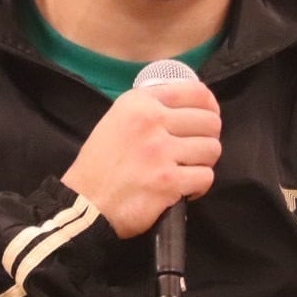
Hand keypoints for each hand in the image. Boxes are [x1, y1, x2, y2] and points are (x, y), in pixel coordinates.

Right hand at [62, 81, 221, 238]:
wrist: (84, 203)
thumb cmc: (100, 164)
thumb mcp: (117, 120)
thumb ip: (149, 110)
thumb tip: (188, 109)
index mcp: (140, 102)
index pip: (197, 93)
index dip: (211, 107)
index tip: (208, 118)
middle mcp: (151, 121)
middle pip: (210, 122)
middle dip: (208, 138)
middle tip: (195, 151)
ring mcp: (161, 152)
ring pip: (212, 149)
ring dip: (204, 162)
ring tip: (188, 170)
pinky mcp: (168, 181)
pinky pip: (205, 177)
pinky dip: (199, 186)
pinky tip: (185, 189)